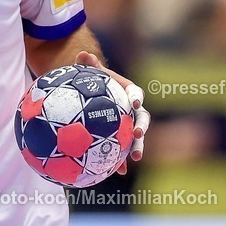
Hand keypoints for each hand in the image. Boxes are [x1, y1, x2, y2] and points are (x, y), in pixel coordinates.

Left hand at [75, 51, 149, 174]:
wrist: (92, 97)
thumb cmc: (92, 83)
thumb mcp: (89, 73)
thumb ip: (88, 65)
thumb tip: (83, 54)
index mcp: (128, 93)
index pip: (135, 94)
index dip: (136, 99)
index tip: (134, 104)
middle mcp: (132, 110)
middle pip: (142, 118)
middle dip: (142, 126)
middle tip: (138, 133)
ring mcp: (128, 125)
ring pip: (136, 137)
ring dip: (137, 146)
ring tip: (134, 158)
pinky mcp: (121, 138)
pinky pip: (122, 149)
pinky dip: (121, 160)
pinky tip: (117, 172)